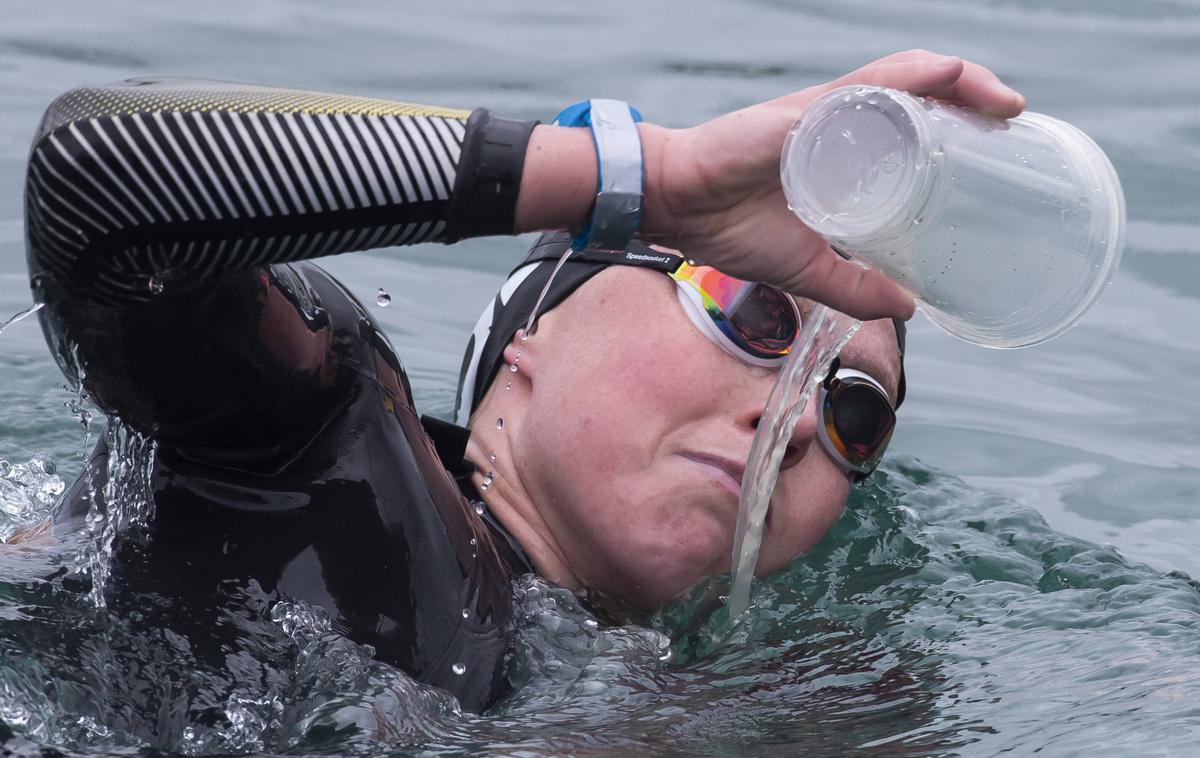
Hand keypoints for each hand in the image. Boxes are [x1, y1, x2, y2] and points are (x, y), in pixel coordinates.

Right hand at [638, 50, 1025, 320]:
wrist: (675, 207)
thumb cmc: (728, 227)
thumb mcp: (808, 267)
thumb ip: (855, 287)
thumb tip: (909, 308)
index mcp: (843, 152)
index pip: (914, 125)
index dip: (960, 124)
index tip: (1000, 142)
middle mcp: (840, 124)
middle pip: (922, 96)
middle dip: (975, 100)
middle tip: (1014, 123)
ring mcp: (825, 114)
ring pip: (906, 82)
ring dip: (960, 83)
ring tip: (1002, 102)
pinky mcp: (805, 113)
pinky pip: (867, 85)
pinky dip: (911, 77)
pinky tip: (947, 76)